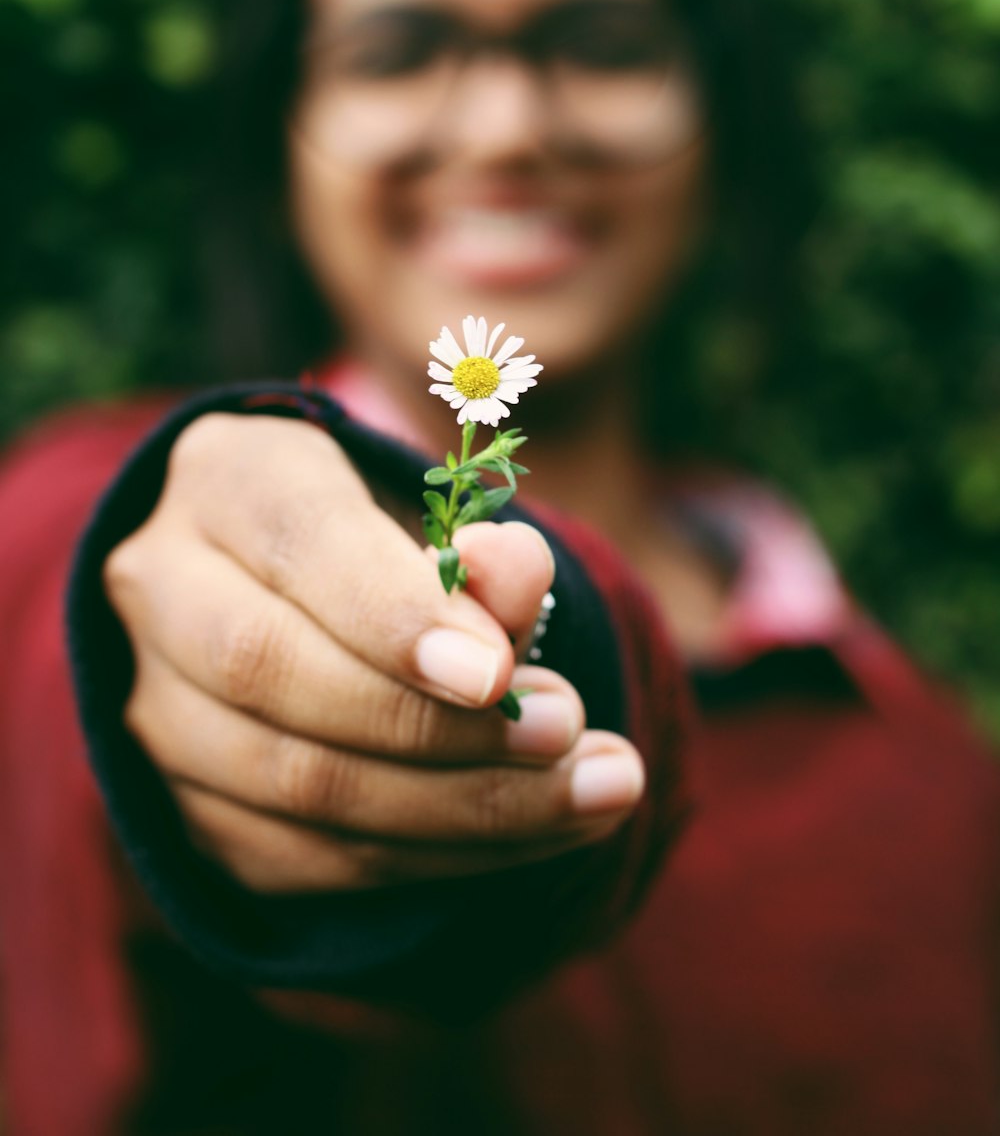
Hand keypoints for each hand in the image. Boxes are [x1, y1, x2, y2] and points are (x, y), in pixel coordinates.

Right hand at [103, 413, 645, 892]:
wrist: (299, 600)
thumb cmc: (382, 537)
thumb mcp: (431, 507)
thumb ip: (474, 543)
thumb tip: (518, 570)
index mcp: (224, 476)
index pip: (297, 542)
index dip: (396, 614)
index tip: (498, 672)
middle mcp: (159, 586)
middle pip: (271, 670)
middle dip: (436, 720)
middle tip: (569, 728)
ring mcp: (156, 707)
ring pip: (291, 783)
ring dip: (461, 805)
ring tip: (592, 791)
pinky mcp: (184, 806)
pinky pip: (305, 857)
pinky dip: (436, 856)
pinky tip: (538, 833)